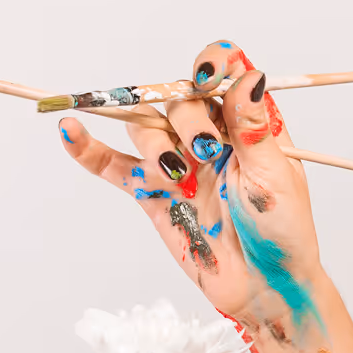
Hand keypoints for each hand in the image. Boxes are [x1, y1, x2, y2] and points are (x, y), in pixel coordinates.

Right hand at [58, 40, 323, 338]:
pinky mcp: (153, 193)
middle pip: (178, 99)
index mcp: (246, 123)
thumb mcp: (276, 177)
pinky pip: (114, 166)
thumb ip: (254, 128)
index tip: (207, 79)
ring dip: (154, 142)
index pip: (223, 72)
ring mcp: (179, 162)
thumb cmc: (282, 232)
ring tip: (176, 174)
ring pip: (147, 128)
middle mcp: (210, 135)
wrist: (265, 286)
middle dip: (189, 120)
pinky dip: (89, 149)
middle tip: (206, 152)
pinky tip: (69, 131)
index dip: (211, 65)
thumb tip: (248, 77)